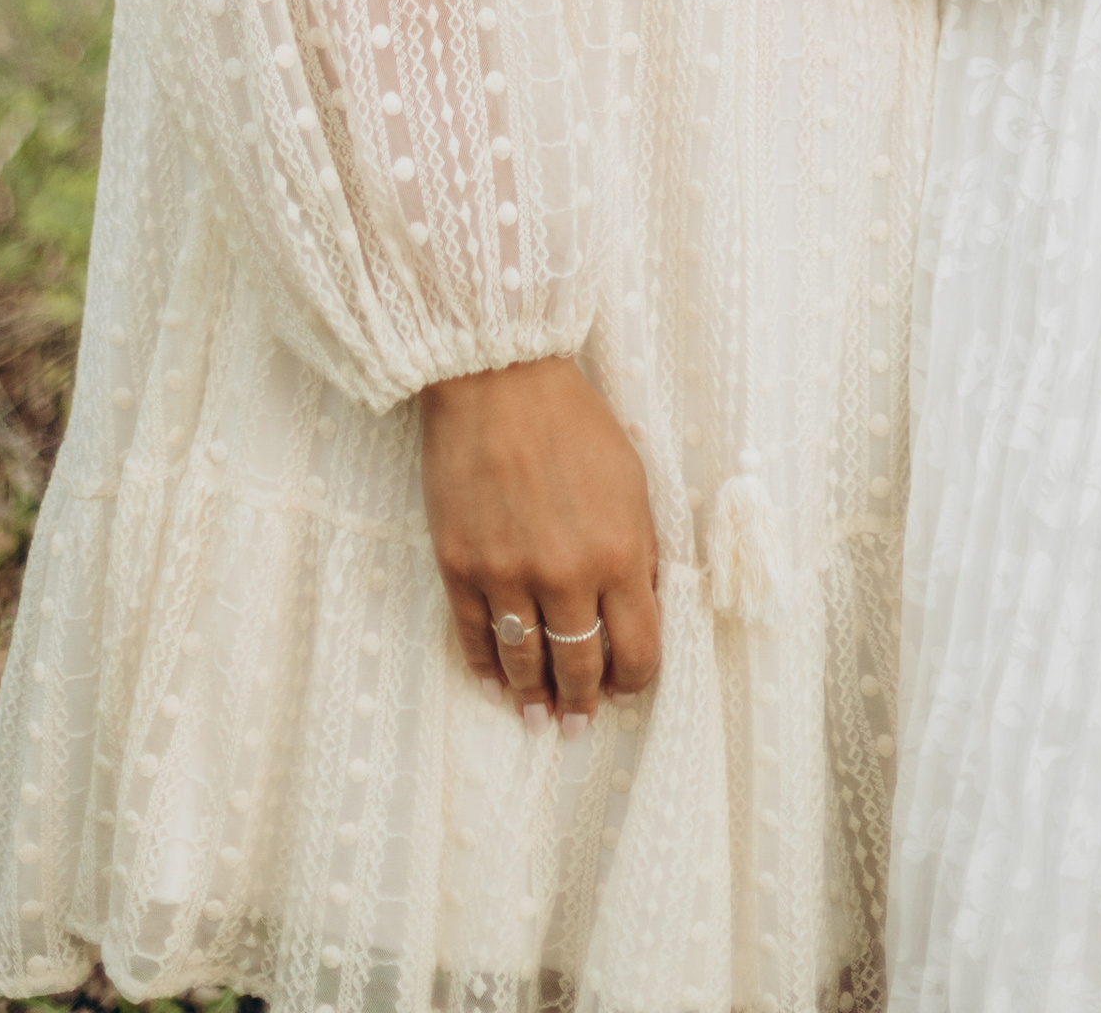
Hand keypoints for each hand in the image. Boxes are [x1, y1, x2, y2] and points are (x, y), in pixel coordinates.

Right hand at [420, 353, 661, 727]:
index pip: (638, 651)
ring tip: (537, 714)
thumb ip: (640, 551)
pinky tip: (495, 681)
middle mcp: (566, 575)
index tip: (625, 686)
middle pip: (579, 668)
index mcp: (620, 553)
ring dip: (533, 697)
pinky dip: (485, 668)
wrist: (500, 379)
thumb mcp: (633, 482)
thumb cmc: (574, 423)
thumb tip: (640, 610)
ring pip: (524, 664)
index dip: (634, 680)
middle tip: (577, 720)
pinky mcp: (460, 567)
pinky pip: (475, 638)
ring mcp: (508, 575)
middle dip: (582, 702)